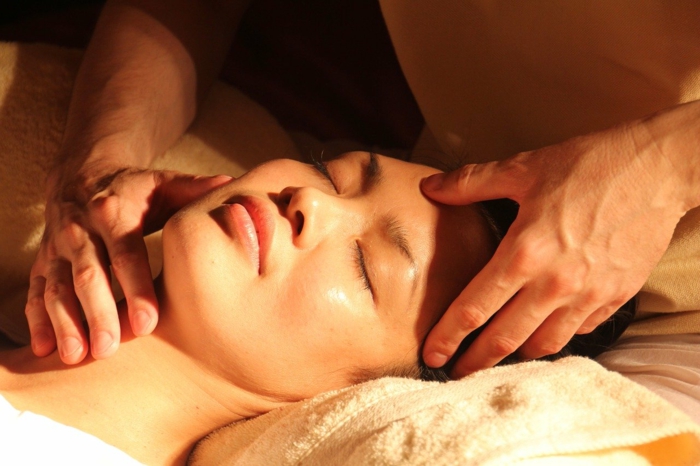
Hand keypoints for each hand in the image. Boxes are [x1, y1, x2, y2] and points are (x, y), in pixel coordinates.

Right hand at [26, 165, 230, 363]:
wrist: (84, 175)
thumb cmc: (137, 190)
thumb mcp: (165, 184)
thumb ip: (195, 190)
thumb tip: (233, 186)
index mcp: (114, 212)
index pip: (125, 253)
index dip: (136, 288)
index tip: (148, 322)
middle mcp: (80, 229)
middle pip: (88, 275)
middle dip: (97, 313)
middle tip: (109, 350)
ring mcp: (57, 247)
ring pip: (56, 287)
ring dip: (64, 322)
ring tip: (77, 356)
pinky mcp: (43, 261)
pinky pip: (35, 292)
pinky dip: (37, 321)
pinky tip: (42, 350)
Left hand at [421, 121, 687, 376]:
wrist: (659, 167)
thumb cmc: (591, 164)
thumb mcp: (523, 167)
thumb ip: (471, 182)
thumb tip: (430, 188)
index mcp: (524, 252)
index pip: (475, 308)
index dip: (448, 335)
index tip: (431, 353)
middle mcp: (555, 283)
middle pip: (505, 338)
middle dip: (475, 361)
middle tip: (456, 372)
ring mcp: (589, 294)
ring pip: (545, 343)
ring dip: (517, 354)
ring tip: (498, 355)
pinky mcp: (616, 296)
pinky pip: (580, 330)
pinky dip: (557, 335)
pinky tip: (545, 329)